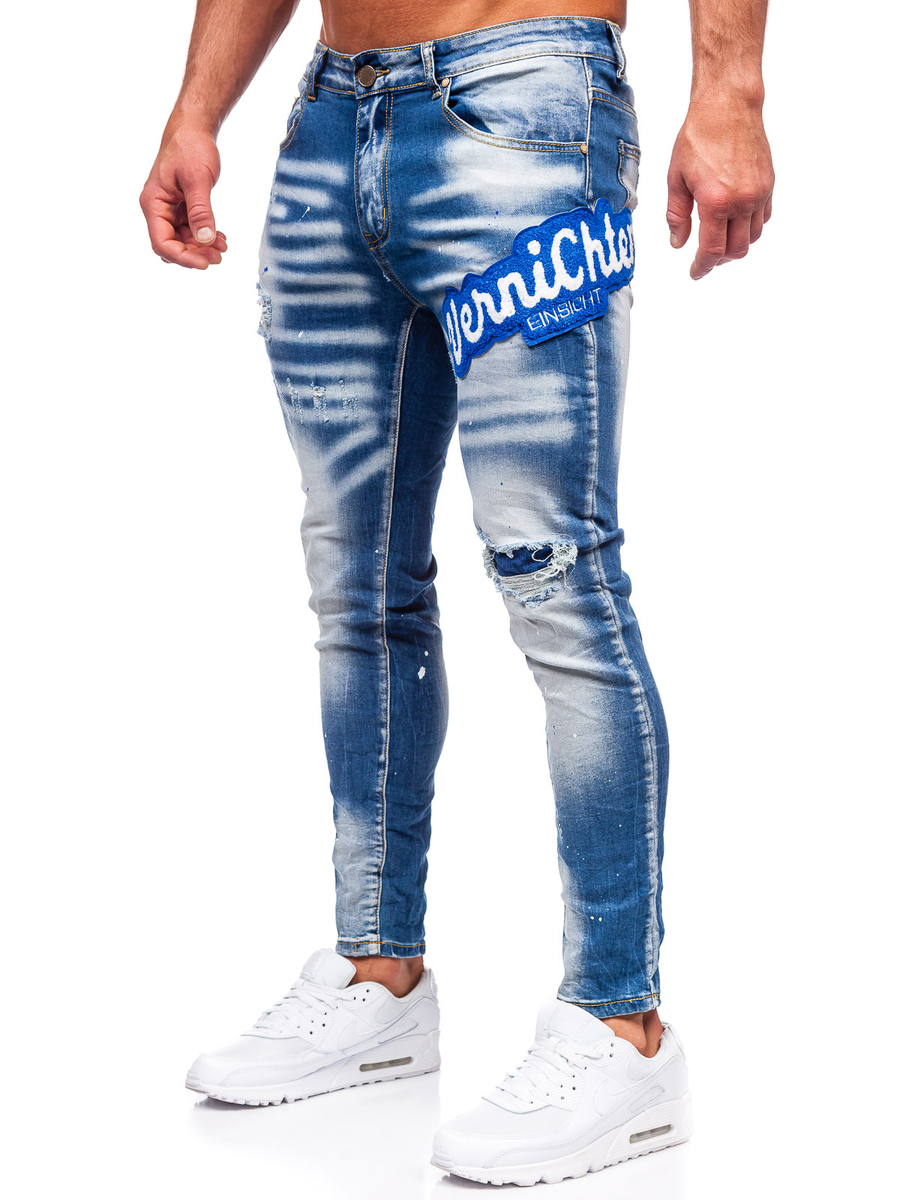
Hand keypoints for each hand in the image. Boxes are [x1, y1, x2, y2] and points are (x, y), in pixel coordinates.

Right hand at [140, 124, 227, 268]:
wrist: (193, 130)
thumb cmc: (190, 148)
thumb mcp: (198, 180)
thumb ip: (200, 211)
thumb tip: (205, 239)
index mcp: (153, 203)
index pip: (162, 242)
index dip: (183, 257)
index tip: (205, 263)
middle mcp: (158, 210)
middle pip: (171, 245)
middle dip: (194, 254)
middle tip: (218, 256)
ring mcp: (169, 210)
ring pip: (182, 241)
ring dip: (201, 247)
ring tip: (222, 246)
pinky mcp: (181, 208)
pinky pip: (190, 231)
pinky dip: (204, 237)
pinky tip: (219, 238)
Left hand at [666, 95, 773, 279]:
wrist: (728, 105)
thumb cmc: (699, 138)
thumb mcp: (676, 178)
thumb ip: (677, 215)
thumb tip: (679, 243)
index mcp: (716, 201)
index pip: (712, 250)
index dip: (703, 267)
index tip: (695, 272)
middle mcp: (743, 200)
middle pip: (737, 250)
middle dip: (720, 260)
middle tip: (705, 258)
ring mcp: (759, 192)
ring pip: (753, 237)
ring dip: (736, 245)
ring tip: (719, 240)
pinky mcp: (769, 183)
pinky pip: (763, 218)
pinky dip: (750, 227)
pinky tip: (735, 222)